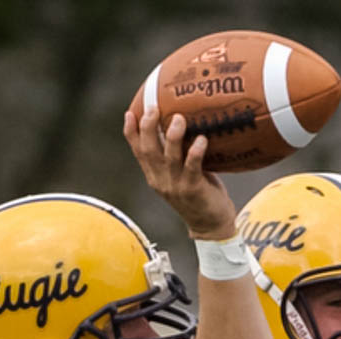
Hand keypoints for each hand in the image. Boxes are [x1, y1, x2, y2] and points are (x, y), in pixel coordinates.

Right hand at [123, 108, 236, 238]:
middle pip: (149, 151)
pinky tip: (202, 139)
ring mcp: (176, 186)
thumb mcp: (180, 177)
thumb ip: (175, 158)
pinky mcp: (193, 190)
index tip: (130, 113)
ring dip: (173, 136)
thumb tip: (179, 126)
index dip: (131, 132)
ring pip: (169, 157)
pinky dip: (196, 151)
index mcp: (154, 177)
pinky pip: (193, 167)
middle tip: (153, 108)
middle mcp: (161, 181)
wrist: (211, 227)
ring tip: (179, 118)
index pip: (138, 152)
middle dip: (148, 128)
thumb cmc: (199, 196)